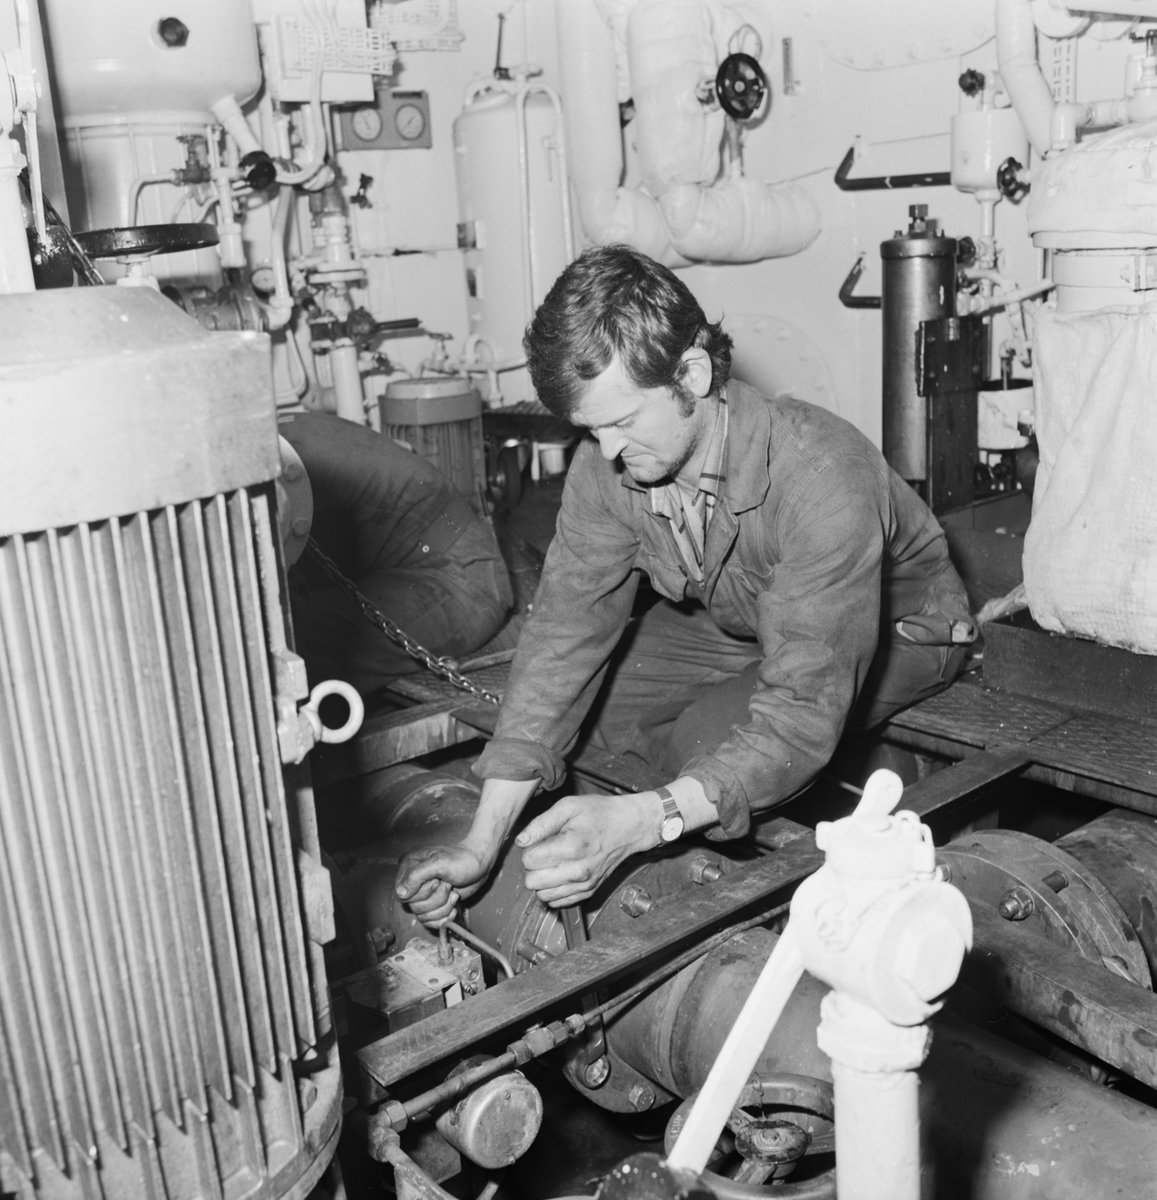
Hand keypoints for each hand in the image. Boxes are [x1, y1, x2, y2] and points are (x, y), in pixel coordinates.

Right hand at [396, 842, 493, 925]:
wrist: (480, 864)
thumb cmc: (462, 859)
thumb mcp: (439, 864)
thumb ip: (416, 876)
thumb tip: (400, 894)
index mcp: (408, 865)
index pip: (403, 895)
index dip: (421, 894)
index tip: (438, 882)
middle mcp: (412, 881)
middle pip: (414, 907)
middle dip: (437, 900)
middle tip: (449, 885)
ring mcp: (423, 894)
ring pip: (424, 916)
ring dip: (443, 908)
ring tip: (454, 893)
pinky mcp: (434, 904)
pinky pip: (432, 922)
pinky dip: (445, 917)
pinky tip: (454, 906)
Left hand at [516, 792, 659, 906]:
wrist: (629, 828)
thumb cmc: (600, 814)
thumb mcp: (568, 806)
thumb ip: (541, 824)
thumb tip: (521, 841)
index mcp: (571, 847)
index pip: (529, 860)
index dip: (530, 848)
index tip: (542, 840)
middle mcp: (578, 871)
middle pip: (532, 882)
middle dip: (533, 866)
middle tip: (546, 851)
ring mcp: (584, 884)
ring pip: (542, 895)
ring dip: (542, 880)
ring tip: (554, 862)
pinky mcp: (588, 892)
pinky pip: (558, 902)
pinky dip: (554, 890)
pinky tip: (561, 873)